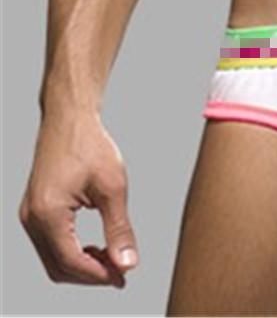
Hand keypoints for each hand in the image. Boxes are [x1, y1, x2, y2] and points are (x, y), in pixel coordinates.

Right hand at [19, 109, 138, 285]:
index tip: (124, 277)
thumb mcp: (113, 187)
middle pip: (59, 266)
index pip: (72, 262)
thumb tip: (127, 263)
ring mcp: (29, 215)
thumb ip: (119, 228)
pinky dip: (72, 251)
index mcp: (48, 214)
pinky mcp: (34, 210)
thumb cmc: (91, 146)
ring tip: (112, 258)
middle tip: (121, 272)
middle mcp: (32, 219)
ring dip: (81, 265)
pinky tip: (96, 245)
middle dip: (90, 274)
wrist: (70, 119)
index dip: (99, 275)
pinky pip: (50, 244)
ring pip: (53, 258)